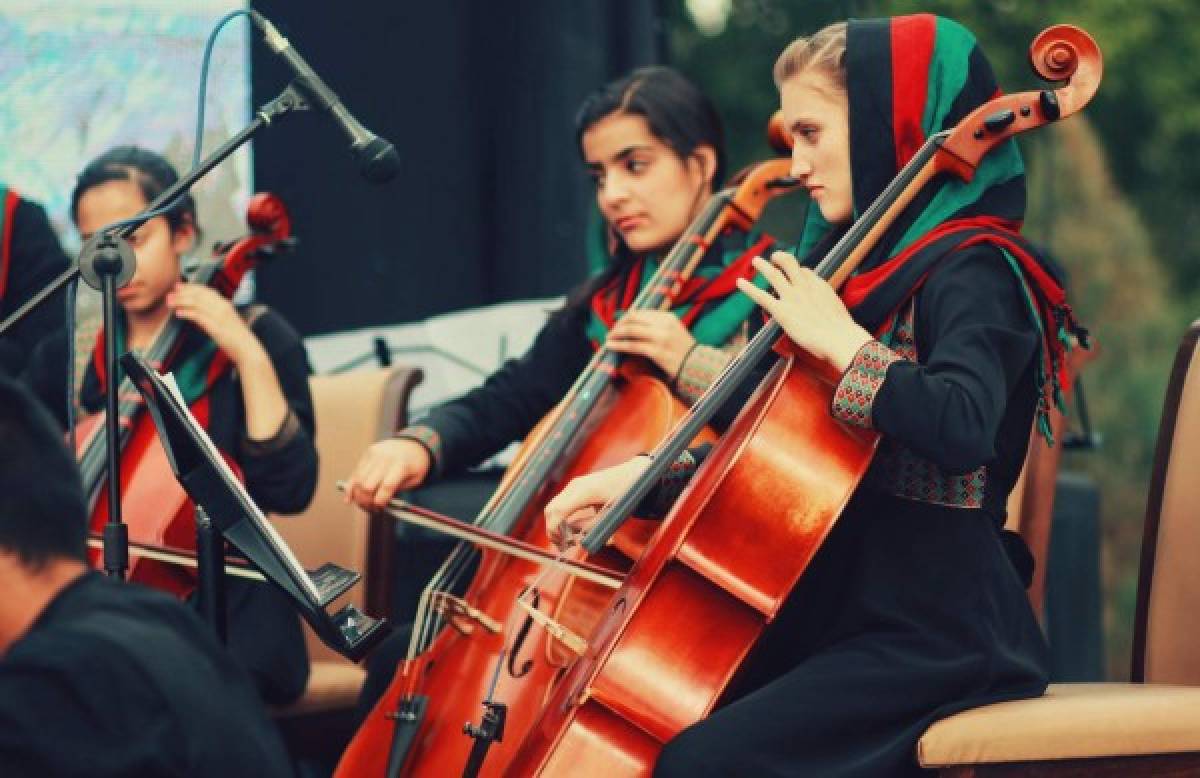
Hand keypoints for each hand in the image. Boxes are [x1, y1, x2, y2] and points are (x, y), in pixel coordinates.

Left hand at [167, 282, 260, 364]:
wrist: (247, 349)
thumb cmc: (237, 338)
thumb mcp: (227, 321)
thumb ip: (215, 314)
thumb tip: (198, 312)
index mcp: (226, 304)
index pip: (206, 291)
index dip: (191, 287)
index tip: (179, 286)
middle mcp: (223, 307)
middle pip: (199, 295)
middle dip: (183, 292)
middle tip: (170, 293)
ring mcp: (219, 316)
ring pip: (197, 303)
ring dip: (181, 301)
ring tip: (170, 302)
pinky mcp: (215, 326)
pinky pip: (198, 316)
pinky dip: (187, 313)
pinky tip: (178, 313)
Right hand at [345, 438, 432, 508]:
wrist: (413, 444)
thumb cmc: (415, 466)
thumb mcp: (414, 480)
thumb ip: (396, 491)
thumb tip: (376, 504)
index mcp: (401, 465)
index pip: (386, 487)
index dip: (380, 502)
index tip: (380, 509)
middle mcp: (386, 458)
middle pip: (368, 485)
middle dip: (367, 502)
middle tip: (371, 509)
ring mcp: (375, 454)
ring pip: (358, 480)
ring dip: (358, 497)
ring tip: (364, 505)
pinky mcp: (368, 453)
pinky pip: (356, 473)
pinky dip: (351, 487)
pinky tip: (349, 499)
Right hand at [544, 455, 652, 549]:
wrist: (636, 473)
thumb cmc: (627, 493)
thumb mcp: (612, 515)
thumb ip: (593, 527)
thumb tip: (578, 540)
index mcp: (584, 492)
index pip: (558, 511)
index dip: (554, 530)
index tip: (560, 544)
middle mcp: (575, 486)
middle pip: (552, 509)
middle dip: (553, 529)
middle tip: (562, 545)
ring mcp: (575, 485)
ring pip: (555, 506)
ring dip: (558, 523)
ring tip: (570, 538)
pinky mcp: (577, 487)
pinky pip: (563, 503)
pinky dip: (564, 517)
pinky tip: (575, 527)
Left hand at [605, 310, 695, 377]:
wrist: (696, 366)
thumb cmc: (682, 350)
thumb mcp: (673, 331)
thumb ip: (657, 325)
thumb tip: (633, 324)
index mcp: (667, 317)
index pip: (640, 313)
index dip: (626, 318)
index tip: (619, 325)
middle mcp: (664, 324)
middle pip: (633, 319)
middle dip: (619, 325)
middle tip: (611, 332)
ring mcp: (660, 338)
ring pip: (631, 330)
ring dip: (616, 334)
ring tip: (608, 339)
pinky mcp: (657, 351)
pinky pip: (633, 345)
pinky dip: (619, 345)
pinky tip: (611, 346)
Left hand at [735, 252, 873, 370]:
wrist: (839, 338)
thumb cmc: (842, 332)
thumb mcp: (839, 312)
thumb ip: (829, 306)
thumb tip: (827, 311)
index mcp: (820, 285)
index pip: (806, 272)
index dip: (799, 272)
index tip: (796, 275)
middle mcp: (804, 286)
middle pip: (790, 264)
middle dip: (781, 258)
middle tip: (774, 257)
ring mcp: (792, 297)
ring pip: (773, 274)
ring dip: (763, 266)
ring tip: (755, 261)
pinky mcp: (781, 310)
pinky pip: (761, 296)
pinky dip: (748, 288)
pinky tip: (740, 283)